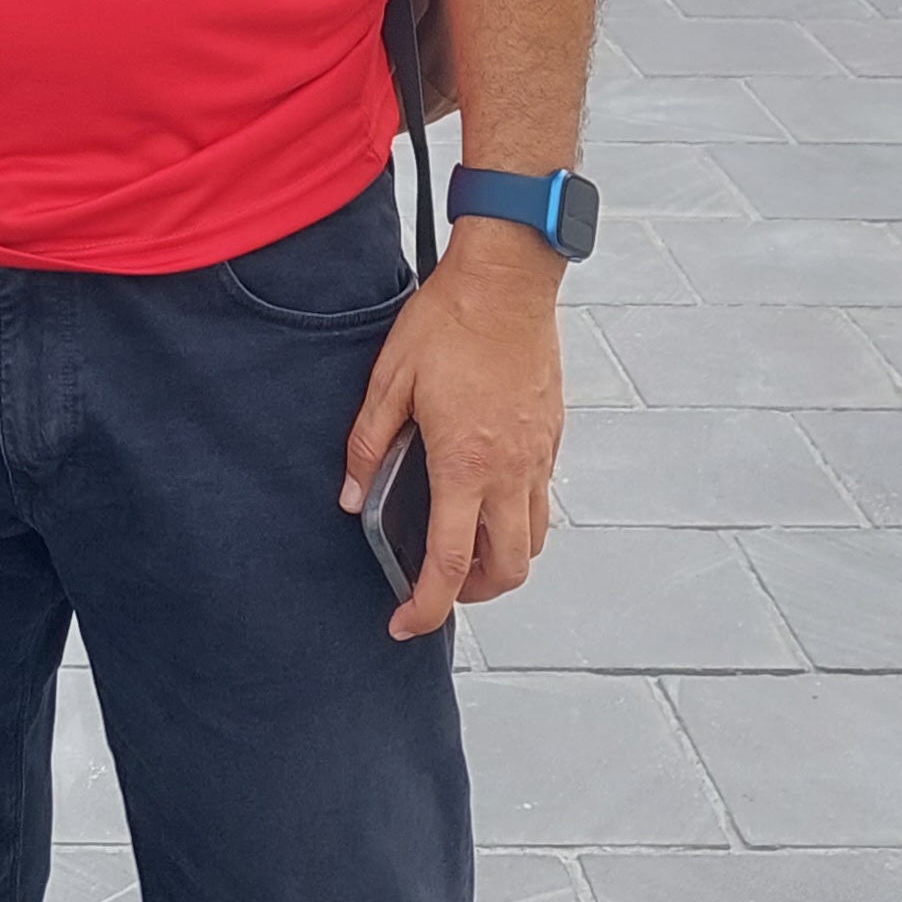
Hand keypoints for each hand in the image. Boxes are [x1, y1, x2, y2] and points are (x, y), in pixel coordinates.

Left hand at [340, 229, 565, 641]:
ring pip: (532, 541)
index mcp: (465, 465)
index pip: (450, 565)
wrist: (509, 278)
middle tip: (437, 586)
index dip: (425, 607)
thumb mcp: (390, 380)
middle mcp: (510, 472)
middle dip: (473, 596)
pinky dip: (517, 516)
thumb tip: (349, 498)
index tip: (404, 624)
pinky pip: (542, 498)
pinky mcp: (553, 435)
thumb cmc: (450, 321)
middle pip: (507, 571)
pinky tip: (485, 491)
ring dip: (501, 560)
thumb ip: (368, 446)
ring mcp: (539, 456)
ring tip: (463, 546)